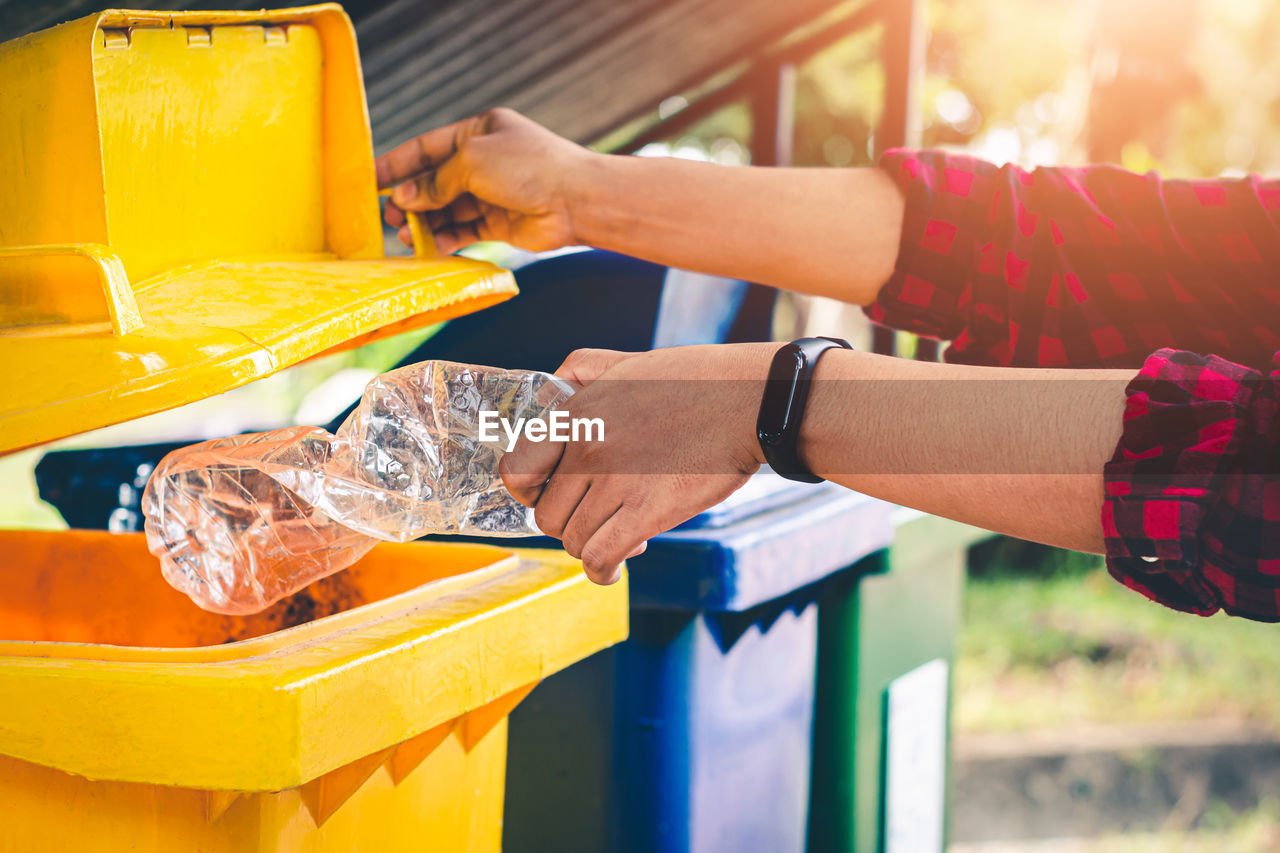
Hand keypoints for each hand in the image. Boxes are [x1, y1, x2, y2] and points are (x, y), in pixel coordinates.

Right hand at [376, 108, 591, 252]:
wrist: (577, 200)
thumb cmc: (530, 167)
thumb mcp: (473, 161)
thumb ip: (436, 181)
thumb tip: (405, 198)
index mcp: (478, 132)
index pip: (427, 147)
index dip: (397, 164)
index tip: (371, 181)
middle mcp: (484, 161)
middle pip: (434, 181)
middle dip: (410, 199)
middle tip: (390, 217)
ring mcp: (492, 193)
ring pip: (447, 209)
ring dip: (425, 222)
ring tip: (405, 237)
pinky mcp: (500, 223)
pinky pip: (464, 230)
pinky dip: (446, 239)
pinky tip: (430, 248)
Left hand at [499, 343, 779, 583]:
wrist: (749, 400)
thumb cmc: (695, 381)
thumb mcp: (625, 361)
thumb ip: (581, 371)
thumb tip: (554, 390)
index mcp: (576, 413)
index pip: (516, 470)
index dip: (529, 492)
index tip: (549, 496)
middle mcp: (587, 448)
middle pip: (547, 515)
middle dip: (568, 524)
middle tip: (596, 519)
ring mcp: (615, 481)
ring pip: (573, 540)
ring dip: (590, 547)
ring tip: (616, 538)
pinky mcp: (647, 511)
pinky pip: (600, 557)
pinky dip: (602, 571)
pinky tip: (614, 569)